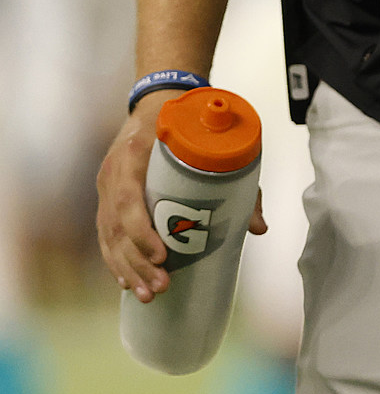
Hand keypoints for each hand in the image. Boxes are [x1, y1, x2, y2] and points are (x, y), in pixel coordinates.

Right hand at [97, 91, 267, 300]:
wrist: (158, 99)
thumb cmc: (189, 124)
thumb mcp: (215, 145)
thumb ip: (240, 184)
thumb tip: (260, 228)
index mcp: (134, 154)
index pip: (127, 198)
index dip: (141, 230)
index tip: (162, 254)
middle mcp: (114, 173)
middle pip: (116, 227)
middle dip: (137, 261)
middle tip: (162, 285)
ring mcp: (106, 187)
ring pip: (108, 236)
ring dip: (126, 269)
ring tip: (148, 295)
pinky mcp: (107, 198)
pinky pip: (106, 235)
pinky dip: (116, 260)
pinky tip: (126, 282)